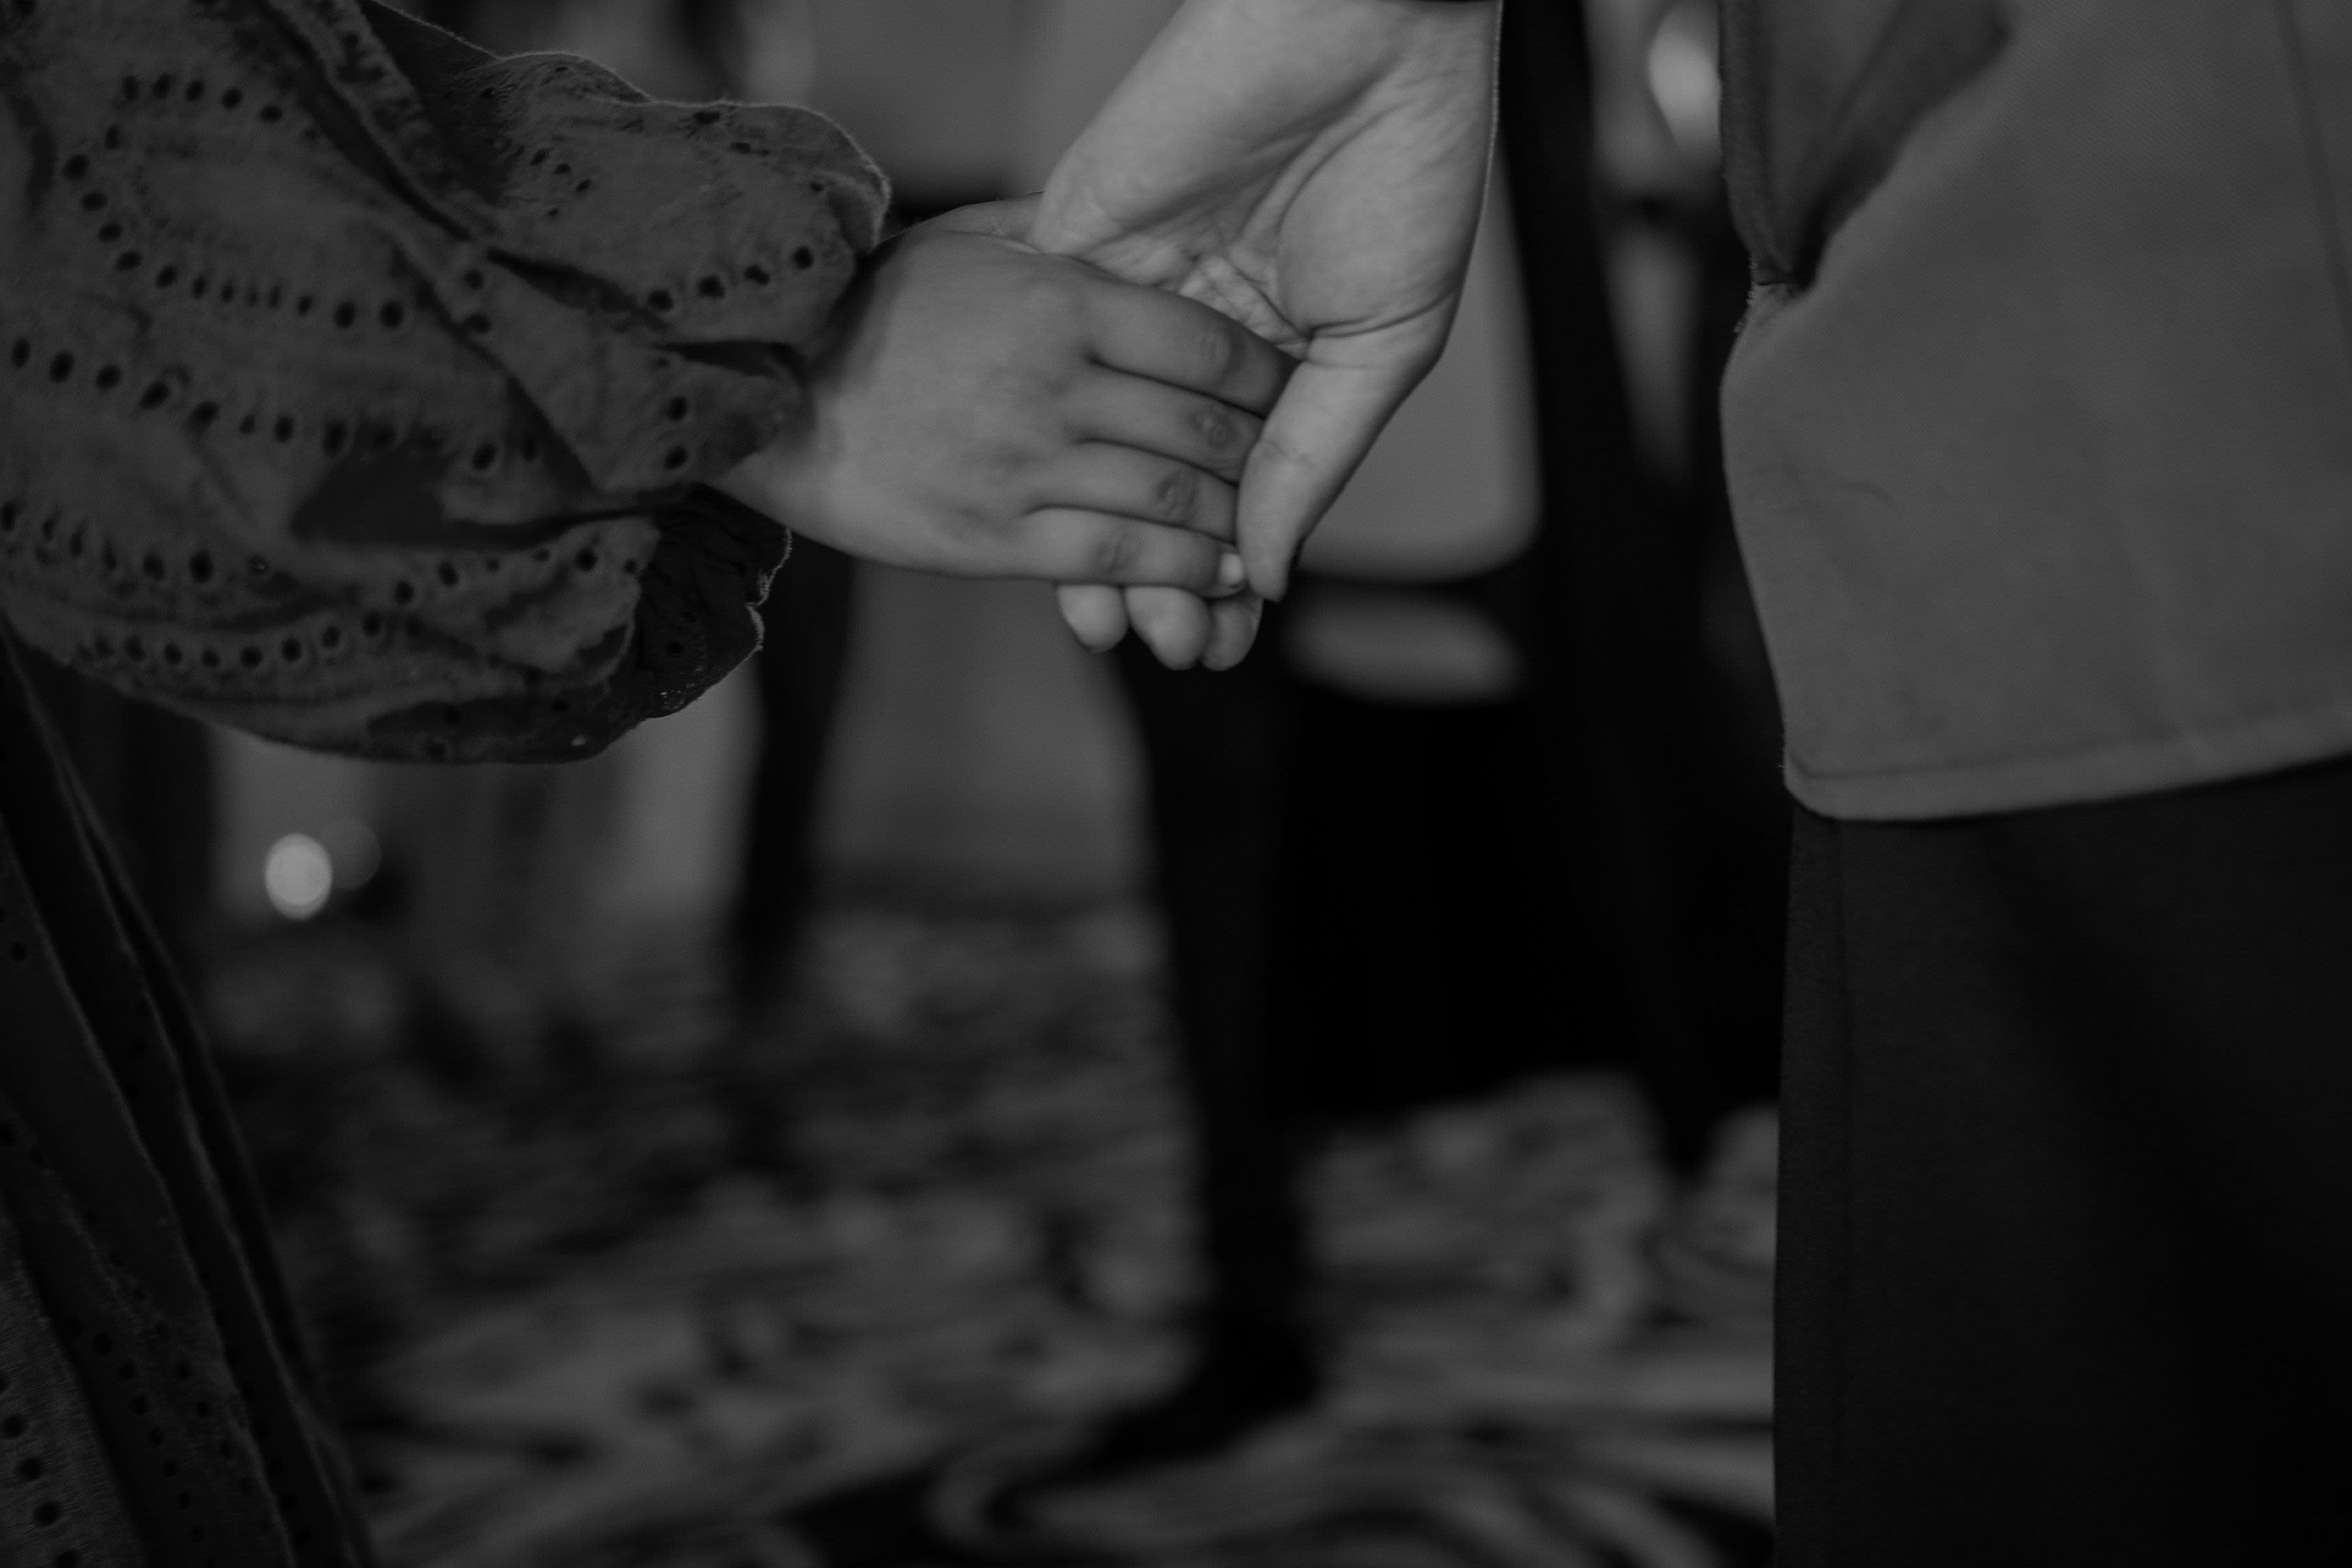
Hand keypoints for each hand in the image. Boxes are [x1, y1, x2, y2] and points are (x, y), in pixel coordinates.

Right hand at [718, 206, 1291, 590]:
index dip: (1261, 377)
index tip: (1281, 393)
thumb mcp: (969, 243)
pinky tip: (1214, 577)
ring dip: (1231, 526)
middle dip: (1257, 457)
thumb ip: (1060, 237)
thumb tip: (1142, 240)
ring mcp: (1024, 466)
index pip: (1204, 344)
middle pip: (1200, 430)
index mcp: (1058, 302)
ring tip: (1257, 534)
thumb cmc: (875, 309)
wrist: (772, 390)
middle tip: (1279, 470)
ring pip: (1170, 503)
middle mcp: (1052, 385)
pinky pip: (1114, 561)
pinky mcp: (992, 537)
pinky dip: (1179, 574)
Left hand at [1032, 0, 1500, 665]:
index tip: (1220, 646)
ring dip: (1108, 537)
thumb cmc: (1404, 170)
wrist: (1358, 34)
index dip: (1231, 572)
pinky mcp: (1081, 256)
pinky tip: (1060, 521)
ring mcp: (1138, 301)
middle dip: (1167, 574)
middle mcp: (1203, 340)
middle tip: (1168, 650)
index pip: (1246, 488)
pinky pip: (1061, 371)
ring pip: (1106, 446)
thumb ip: (1314, 457)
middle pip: (1167, 482)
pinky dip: (1063, 451)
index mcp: (1285, 356)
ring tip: (1116, 623)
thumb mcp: (1384, 341)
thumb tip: (1263, 572)